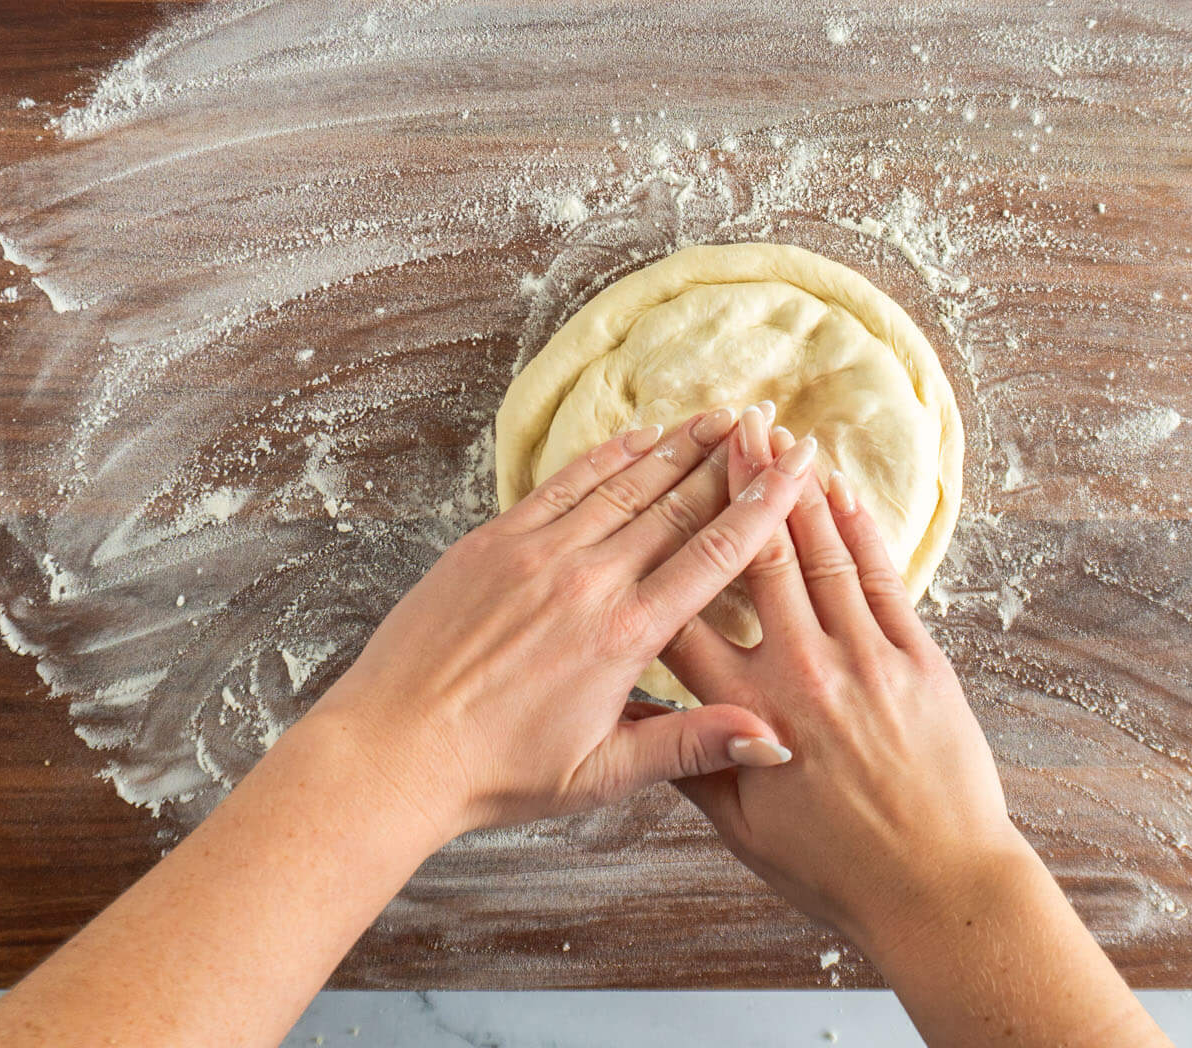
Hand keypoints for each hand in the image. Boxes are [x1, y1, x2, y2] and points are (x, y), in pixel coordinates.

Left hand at [306, 409, 820, 838]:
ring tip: (717, 417)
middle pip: (676, 505)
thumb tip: (776, 742)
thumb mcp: (604, 774)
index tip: (799, 467)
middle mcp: (586, 581)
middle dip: (730, 461)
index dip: (765, 504)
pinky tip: (637, 437)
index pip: (714, 554)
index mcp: (624, 637)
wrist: (392, 750)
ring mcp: (536, 554)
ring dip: (676, 447)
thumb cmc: (497, 772)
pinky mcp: (493, 541)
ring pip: (624, 484)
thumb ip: (694, 747)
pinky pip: (563, 485)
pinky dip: (606, 458)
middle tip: (770, 425)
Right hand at [666, 420, 1032, 951]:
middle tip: (727, 427)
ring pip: (822, 557)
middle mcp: (805, 675)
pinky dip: (861, 532)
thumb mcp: (745, 831)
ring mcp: (867, 662)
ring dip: (797, 494)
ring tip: (777, 440)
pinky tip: (841, 493)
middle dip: (740, 488)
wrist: (938, 888)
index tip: (655, 499)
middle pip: (758, 562)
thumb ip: (693, 764)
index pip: (689, 619)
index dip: (670, 552)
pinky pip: (884, 581)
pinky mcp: (919, 662)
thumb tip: (639, 724)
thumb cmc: (836, 869)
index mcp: (752, 714)